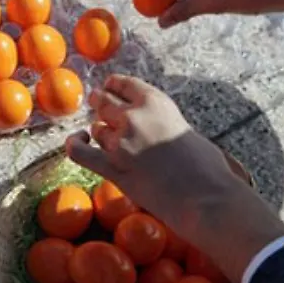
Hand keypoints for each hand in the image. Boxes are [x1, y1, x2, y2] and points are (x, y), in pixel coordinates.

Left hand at [66, 74, 283, 282]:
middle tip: (98, 104)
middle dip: (100, 103)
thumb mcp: (184, 129)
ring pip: (96, 128)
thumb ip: (162, 123)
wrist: (206, 197)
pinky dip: (75, 145)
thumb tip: (152, 129)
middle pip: (104, 102)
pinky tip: (79, 141)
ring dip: (98, 131)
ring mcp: (120, 142)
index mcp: (155, 102)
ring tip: (102, 134)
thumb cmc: (208, 168)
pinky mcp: (111, 168)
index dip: (114, 86)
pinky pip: (80, 153)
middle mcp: (134, 117)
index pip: (125, 85)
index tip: (110, 87)